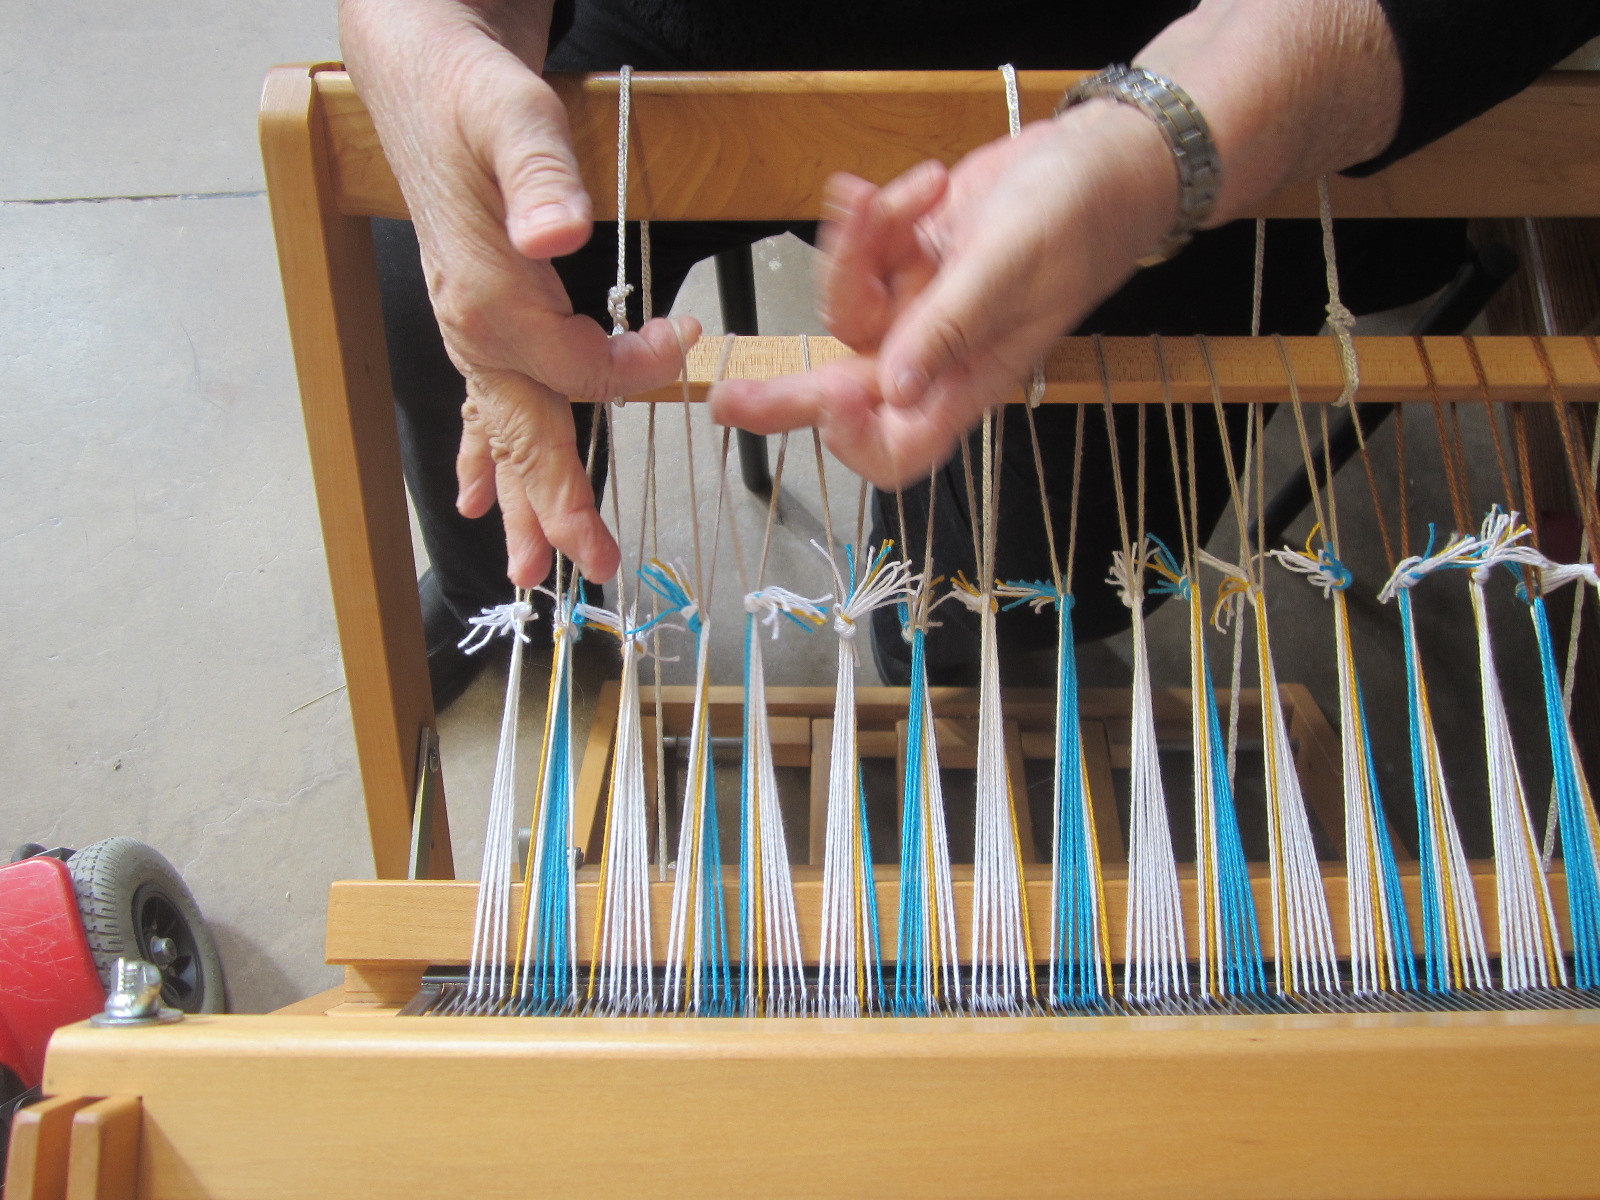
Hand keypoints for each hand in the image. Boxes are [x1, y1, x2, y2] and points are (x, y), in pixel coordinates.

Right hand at [341, 0, 698, 584]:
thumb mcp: (512, 113)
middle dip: (560, 506)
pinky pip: (480, 404)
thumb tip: (558, 235)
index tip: (687, 338)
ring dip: (521, 503)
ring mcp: (467, 329)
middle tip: (599, 566)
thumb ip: (539, 176)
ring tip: (530, 572)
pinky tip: (478, 496)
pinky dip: (485, 455)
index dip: (636, 369)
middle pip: (526, 434)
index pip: (576, 366)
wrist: (419, 70)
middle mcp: (471, 327)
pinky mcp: (473, 318)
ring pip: (501, 434)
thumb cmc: (472, 91)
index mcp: (488, 294)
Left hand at [709, 0, 1401, 488]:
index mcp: (966, 381)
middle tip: (722, 396)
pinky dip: (878, 213)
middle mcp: (933, 358)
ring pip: (845, 305)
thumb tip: (895, 389)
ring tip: (904, 193)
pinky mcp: (907, 262)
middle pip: (844, 394)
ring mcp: (917, 309)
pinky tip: (925, 180)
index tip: (832, 397)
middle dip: (784, 392)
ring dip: (858, 245)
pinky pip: (862, 250)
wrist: (1102, 158)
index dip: (858, 440)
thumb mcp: (1012, 267)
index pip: (901, 447)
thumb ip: (950, 325)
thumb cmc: (1078, 220)